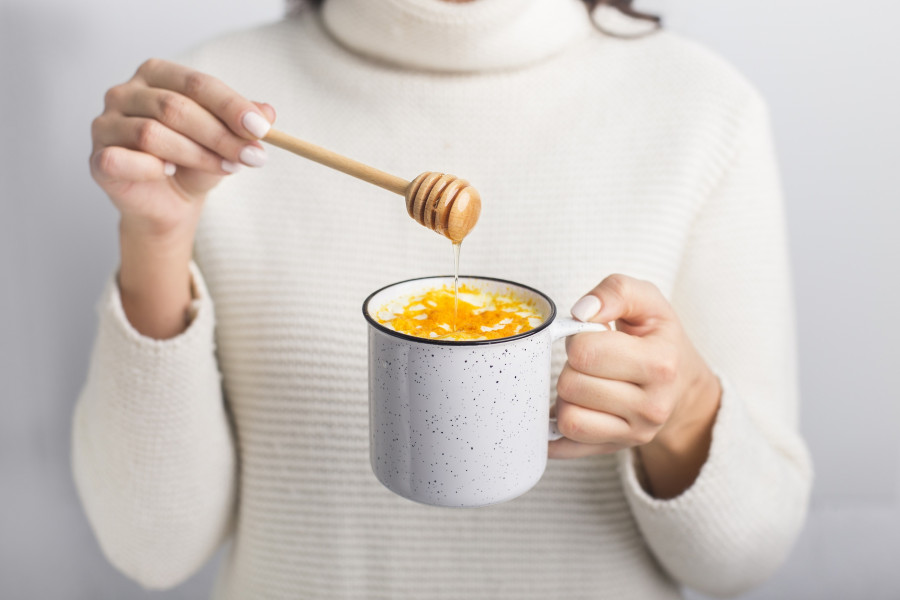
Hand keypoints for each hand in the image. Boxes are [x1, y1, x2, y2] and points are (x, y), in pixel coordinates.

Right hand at [90, 58, 274, 240]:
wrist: (170, 203)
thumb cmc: (194, 162)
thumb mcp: (225, 140)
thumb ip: (242, 123)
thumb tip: (268, 112)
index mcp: (156, 74)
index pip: (196, 83)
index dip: (231, 106)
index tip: (262, 128)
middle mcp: (124, 92)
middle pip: (175, 108)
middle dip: (220, 135)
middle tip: (253, 156)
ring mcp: (105, 124)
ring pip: (153, 134)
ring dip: (197, 154)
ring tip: (226, 168)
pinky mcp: (98, 157)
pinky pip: (123, 159)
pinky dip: (151, 167)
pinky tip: (169, 173)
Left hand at [549, 274, 721, 497]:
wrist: (682, 385)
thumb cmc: (657, 337)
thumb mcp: (647, 301)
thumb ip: (615, 291)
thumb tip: (582, 311)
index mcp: (660, 364)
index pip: (585, 352)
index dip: (578, 338)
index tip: (593, 337)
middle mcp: (652, 406)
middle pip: (571, 385)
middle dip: (570, 367)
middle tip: (589, 361)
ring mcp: (635, 434)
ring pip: (567, 419)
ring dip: (565, 396)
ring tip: (584, 382)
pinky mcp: (615, 450)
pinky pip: (564, 446)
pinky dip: (556, 427)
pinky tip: (572, 407)